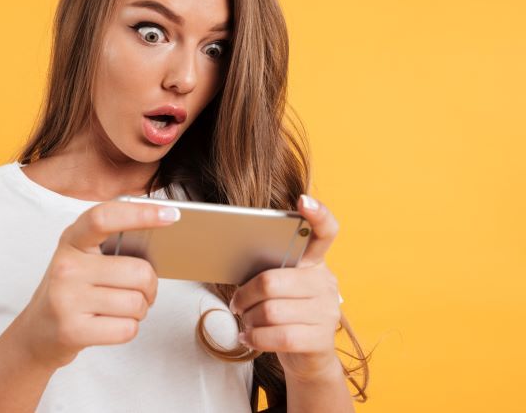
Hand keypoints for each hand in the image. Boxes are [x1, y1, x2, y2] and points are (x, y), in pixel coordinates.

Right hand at [13, 200, 180, 369]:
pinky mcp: (72, 330)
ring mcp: (66, 298)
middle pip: (138, 272)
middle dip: (149, 286)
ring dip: (138, 310)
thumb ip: (111, 243)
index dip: (140, 214)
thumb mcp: (81, 258)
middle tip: (138, 291)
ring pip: (136, 303)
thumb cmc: (72, 290)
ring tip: (118, 309)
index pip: (105, 217)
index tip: (171, 215)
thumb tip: (161, 231)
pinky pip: (127, 329)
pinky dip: (127, 329)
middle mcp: (66, 266)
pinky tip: (108, 324)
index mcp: (71, 240)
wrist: (37, 333)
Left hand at [229, 194, 342, 381]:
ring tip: (247, 321)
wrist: (308, 357)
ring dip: (249, 319)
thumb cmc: (285, 314)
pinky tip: (249, 336)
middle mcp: (325, 282)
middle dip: (245, 295)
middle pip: (271, 281)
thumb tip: (231, 253)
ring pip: (270, 310)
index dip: (317, 214)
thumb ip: (268, 270)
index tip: (302, 201)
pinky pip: (278, 335)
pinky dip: (255, 337)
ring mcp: (326, 311)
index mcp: (315, 263)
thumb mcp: (280, 288)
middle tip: (238, 303)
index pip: (325, 231)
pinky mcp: (320, 339)